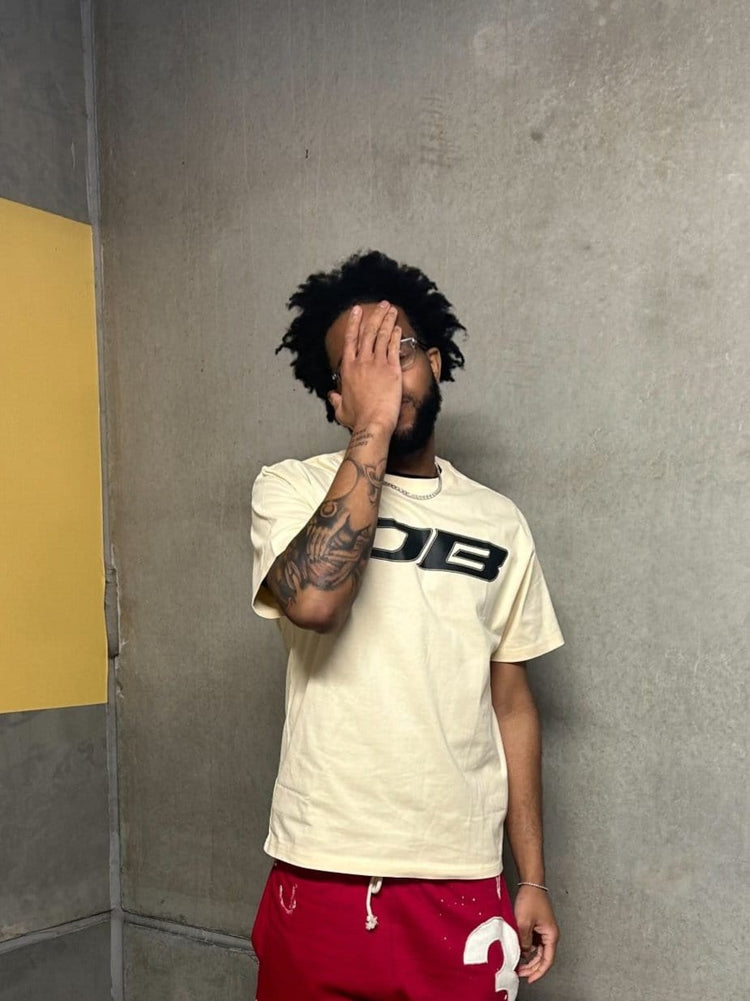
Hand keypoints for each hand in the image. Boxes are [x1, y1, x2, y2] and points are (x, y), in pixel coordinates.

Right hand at [327, 302, 402, 433]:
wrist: (373, 423)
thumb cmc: (358, 419)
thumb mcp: (340, 409)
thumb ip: (335, 400)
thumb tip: (331, 396)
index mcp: (348, 368)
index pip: (350, 339)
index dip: (354, 323)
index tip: (357, 311)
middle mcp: (362, 362)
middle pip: (368, 332)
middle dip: (375, 315)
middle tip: (381, 304)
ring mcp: (377, 364)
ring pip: (382, 336)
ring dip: (387, 320)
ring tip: (391, 309)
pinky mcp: (392, 369)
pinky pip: (394, 348)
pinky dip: (396, 336)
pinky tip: (398, 328)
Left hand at [514, 885, 558, 983]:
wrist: (531, 884)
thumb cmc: (531, 899)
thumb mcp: (524, 923)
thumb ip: (524, 941)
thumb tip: (523, 953)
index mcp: (551, 935)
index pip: (547, 960)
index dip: (539, 972)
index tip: (530, 979)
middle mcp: (550, 935)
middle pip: (543, 958)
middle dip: (532, 967)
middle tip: (521, 973)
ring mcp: (544, 931)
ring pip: (538, 951)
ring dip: (529, 959)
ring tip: (518, 964)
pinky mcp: (538, 927)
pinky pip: (534, 943)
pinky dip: (527, 949)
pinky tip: (519, 951)